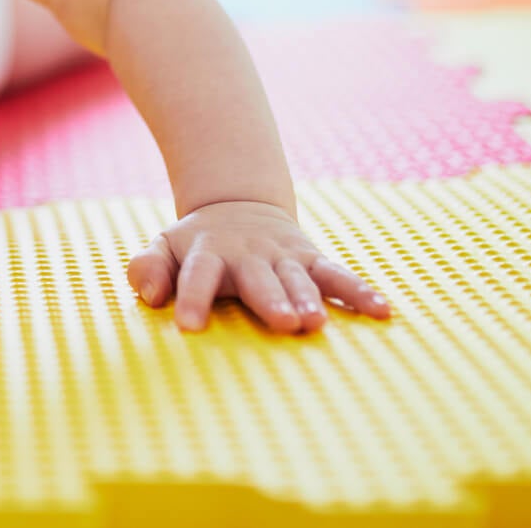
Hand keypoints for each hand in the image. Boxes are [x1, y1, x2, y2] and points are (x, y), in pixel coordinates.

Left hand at [125, 199, 391, 333]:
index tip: (188, 326)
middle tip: (282, 323)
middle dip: (270, 300)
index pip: (197, 274)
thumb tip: (150, 294)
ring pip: (299, 277)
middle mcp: (248, 253)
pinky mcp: (311, 258)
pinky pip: (337, 274)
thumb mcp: (164, 247)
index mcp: (208, 252)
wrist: (238, 204)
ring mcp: (283, 255)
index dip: (191, 297)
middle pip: (258, 277)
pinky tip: (382, 311)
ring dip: (309, 298)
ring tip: (316, 323)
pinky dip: (360, 291)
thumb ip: (148, 267)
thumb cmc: (196, 244)